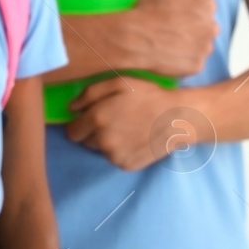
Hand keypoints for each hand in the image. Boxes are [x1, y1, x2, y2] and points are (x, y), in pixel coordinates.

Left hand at [66, 78, 195, 170]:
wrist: (178, 118)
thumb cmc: (148, 96)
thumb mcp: (118, 83)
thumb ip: (89, 93)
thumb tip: (71, 108)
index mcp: (97, 119)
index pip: (71, 132)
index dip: (79, 124)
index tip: (90, 119)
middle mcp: (103, 141)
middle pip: (84, 142)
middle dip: (92, 133)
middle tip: (112, 121)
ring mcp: (115, 156)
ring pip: (99, 151)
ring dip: (106, 142)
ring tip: (126, 129)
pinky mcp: (127, 165)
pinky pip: (114, 159)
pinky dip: (120, 151)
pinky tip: (134, 139)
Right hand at [127, 0, 217, 76]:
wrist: (133, 39)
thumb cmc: (149, 11)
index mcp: (206, 6)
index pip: (206, 3)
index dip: (189, 4)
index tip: (175, 8)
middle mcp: (211, 28)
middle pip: (206, 24)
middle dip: (193, 23)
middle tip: (170, 24)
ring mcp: (204, 49)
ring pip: (201, 42)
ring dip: (190, 40)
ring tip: (168, 39)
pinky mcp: (196, 66)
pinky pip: (194, 60)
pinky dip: (184, 57)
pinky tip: (169, 51)